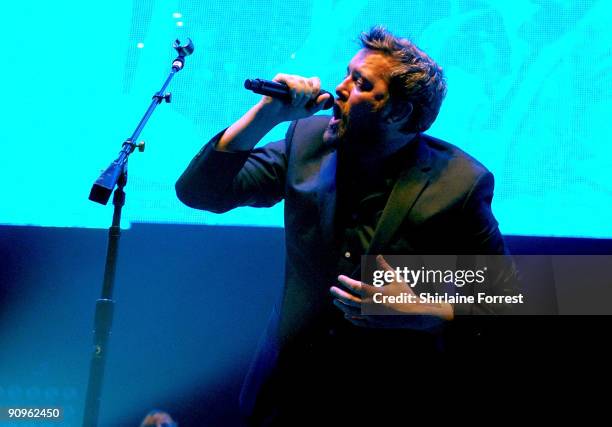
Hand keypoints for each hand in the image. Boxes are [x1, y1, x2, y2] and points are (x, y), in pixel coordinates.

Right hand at [258, 73, 330, 121]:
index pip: (316, 80)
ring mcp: (289, 78)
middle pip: (309, 83)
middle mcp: (297, 79)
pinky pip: (291, 80)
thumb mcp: (307, 111)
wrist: (275, 116)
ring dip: (300, 97)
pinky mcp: (280, 78)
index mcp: (304, 85)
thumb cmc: (289, 112)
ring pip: (301, 82)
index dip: (316, 90)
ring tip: (293, 104)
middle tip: (299, 105)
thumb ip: (318, 105)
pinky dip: (294, 92)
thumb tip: (327, 95)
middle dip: (306, 97)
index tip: (312, 100)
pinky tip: (290, 98)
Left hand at [329, 255, 453, 329]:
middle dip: (339, 294)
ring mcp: (372, 317)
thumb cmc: (405, 294)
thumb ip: (384, 267)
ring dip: (342, 306)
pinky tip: (346, 315)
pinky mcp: (374, 324)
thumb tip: (379, 255)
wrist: (414, 314)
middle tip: (332, 289)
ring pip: (352, 312)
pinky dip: (351, 318)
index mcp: (376, 293)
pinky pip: (359, 322)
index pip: (356, 286)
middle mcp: (371, 306)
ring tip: (336, 300)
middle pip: (349, 300)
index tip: (340, 278)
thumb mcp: (396, 279)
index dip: (346, 281)